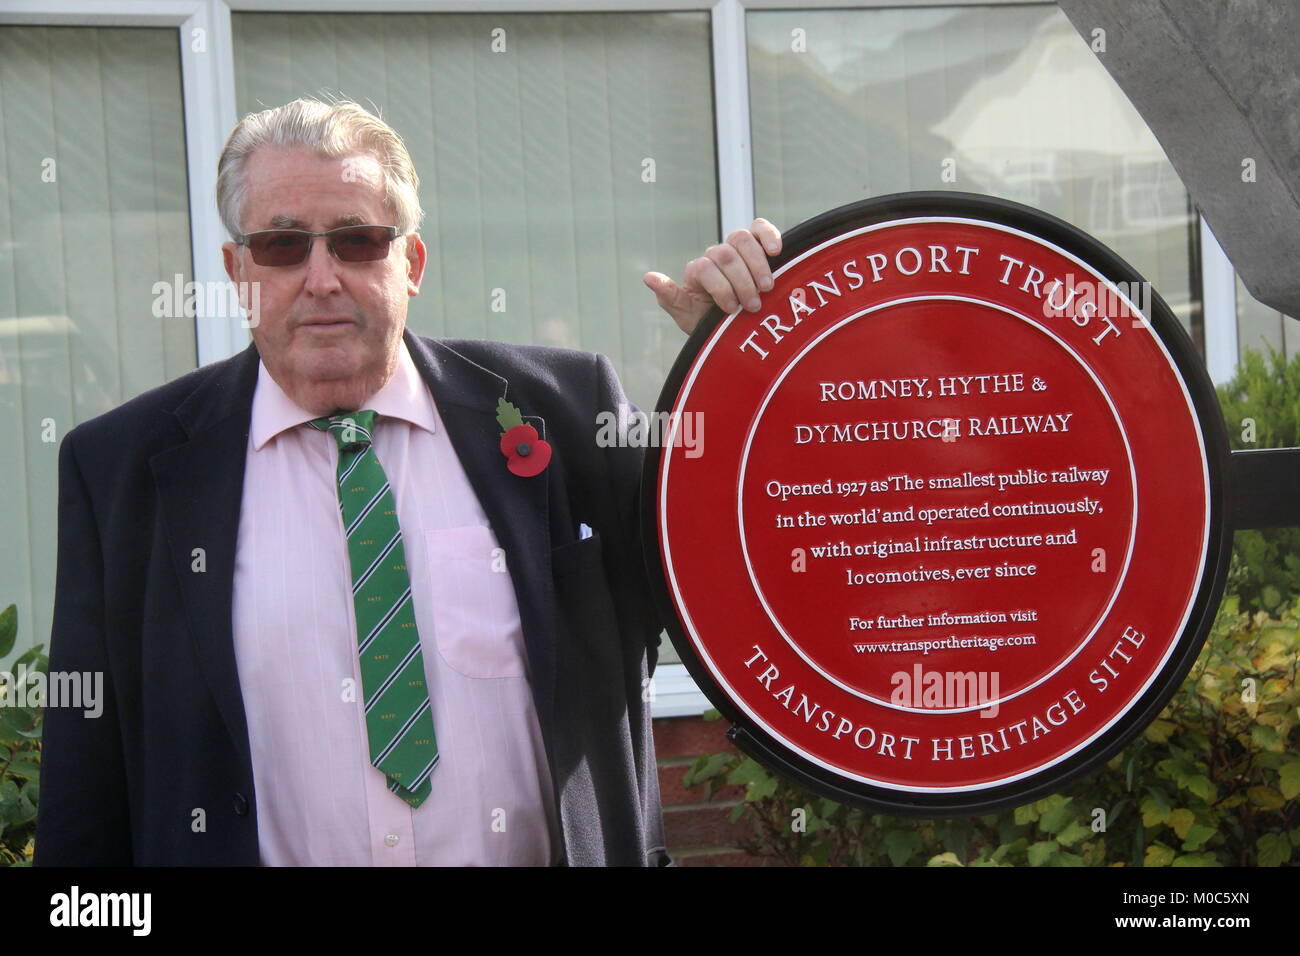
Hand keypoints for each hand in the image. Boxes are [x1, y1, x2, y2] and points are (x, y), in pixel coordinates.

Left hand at [643, 218, 781, 335]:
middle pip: (725, 255)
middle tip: (753, 306)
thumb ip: (670, 298)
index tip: (732, 310)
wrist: (742, 328)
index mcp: (698, 272)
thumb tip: (648, 277)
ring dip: (756, 265)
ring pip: (742, 239)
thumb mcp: (689, 318)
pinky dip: (769, 236)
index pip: (704, 268)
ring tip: (767, 288)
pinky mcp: (758, 243)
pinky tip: (776, 253)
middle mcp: (715, 255)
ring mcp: (736, 247)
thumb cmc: (713, 324)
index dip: (720, 288)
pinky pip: (760, 228)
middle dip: (741, 282)